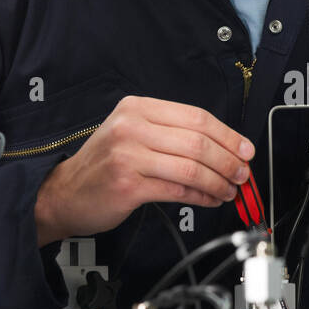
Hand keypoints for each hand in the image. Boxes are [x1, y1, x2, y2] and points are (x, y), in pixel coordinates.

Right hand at [34, 95, 254, 246]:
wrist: (63, 193)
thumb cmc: (104, 165)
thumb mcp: (133, 134)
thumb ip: (172, 134)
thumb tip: (223, 147)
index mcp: (138, 108)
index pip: (196, 116)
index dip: (227, 135)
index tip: (244, 149)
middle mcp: (132, 127)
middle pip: (198, 141)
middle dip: (228, 160)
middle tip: (242, 173)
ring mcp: (128, 155)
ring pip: (192, 167)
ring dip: (218, 182)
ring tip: (229, 190)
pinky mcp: (129, 185)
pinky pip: (178, 189)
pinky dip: (201, 196)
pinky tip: (210, 199)